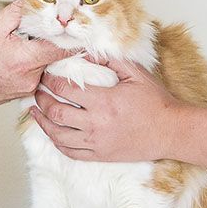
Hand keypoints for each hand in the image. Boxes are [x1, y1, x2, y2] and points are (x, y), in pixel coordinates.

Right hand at [0, 1, 67, 110]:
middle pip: (56, 56)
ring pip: (46, 64)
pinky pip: (37, 74)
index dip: (70, 34)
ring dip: (41, 51)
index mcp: (24, 60)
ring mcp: (27, 89)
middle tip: (43, 28)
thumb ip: (19, 12)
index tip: (74, 23)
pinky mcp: (23, 93)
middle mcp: (29, 79)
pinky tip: (16, 56)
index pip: (63, 48)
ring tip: (21, 43)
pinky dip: (32, 62)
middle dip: (52, 39)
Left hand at [30, 58, 184, 161]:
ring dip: (43, 122)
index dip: (51, 81)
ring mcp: (96, 142)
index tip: (46, 75)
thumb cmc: (155, 101)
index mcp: (103, 101)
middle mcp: (96, 124)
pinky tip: (52, 133)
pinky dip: (57, 142)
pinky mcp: (100, 155)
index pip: (65, 89)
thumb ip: (110, 59)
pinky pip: (71, 152)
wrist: (171, 131)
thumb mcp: (135, 72)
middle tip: (36, 91)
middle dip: (41, 100)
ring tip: (35, 112)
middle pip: (56, 112)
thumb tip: (88, 52)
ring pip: (58, 135)